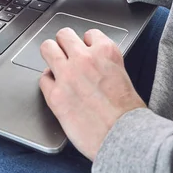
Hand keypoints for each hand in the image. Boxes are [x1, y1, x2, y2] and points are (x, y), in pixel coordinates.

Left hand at [39, 28, 145, 160]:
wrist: (124, 138)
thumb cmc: (129, 115)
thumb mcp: (123, 76)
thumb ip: (106, 64)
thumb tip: (94, 65)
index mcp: (106, 52)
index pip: (90, 34)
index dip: (87, 44)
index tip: (86, 51)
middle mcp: (85, 59)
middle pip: (64, 35)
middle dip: (64, 44)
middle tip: (65, 54)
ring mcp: (67, 75)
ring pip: (47, 48)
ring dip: (51, 55)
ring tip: (54, 64)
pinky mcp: (55, 95)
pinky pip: (43, 78)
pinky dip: (48, 82)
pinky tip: (56, 88)